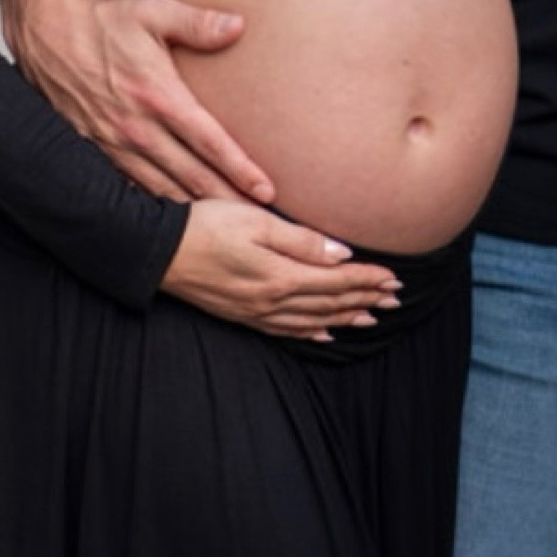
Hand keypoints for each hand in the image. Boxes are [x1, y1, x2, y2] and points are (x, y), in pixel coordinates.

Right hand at [3, 0, 275, 203]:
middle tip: (260, 224)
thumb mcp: (154, 11)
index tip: (267, 191)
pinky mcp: (93, 150)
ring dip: (194, 212)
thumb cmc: (104, 20)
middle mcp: (137, 127)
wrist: (47, 34)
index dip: (240, 169)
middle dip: (227, 202)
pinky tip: (171, 224)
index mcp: (159, 96)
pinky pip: (129, 188)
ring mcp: (113, 143)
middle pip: (191, 175)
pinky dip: (153, 208)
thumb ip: (198, 23)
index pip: (209, 141)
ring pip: (161, 190)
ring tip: (224, 230)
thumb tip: (238, 25)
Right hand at [160, 201, 401, 340]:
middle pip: (330, 303)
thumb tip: (343, 254)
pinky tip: (324, 334)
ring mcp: (258, 312)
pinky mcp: (243, 316)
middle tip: (395, 299)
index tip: (394, 279)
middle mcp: (274, 301)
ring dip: (344, 317)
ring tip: (371, 316)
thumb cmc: (208, 226)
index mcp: (282, 276)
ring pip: (313, 320)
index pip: (337, 280)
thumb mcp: (257, 222)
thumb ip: (302, 241)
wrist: (162, 253)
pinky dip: (312, 333)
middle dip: (365, 299)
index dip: (368, 280)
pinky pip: (287, 331)